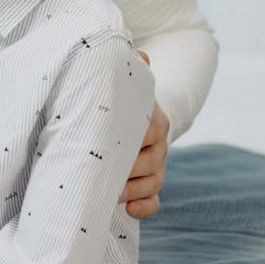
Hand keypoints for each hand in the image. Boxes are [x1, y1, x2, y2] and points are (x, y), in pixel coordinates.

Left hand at [121, 51, 168, 218]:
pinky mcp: (149, 185)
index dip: (135, 140)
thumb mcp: (123, 85)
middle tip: (106, 173)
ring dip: (135, 191)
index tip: (111, 145)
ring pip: (154, 182)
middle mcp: (158, 144)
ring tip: (113, 193)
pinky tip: (129, 210)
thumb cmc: (118, 101)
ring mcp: (155, 166)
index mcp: (153, 119)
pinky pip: (154, 201)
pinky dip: (145, 208)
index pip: (152, 130)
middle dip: (132, 170)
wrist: (127, 118)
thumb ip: (129, 72)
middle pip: (153, 161)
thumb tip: (139, 53)